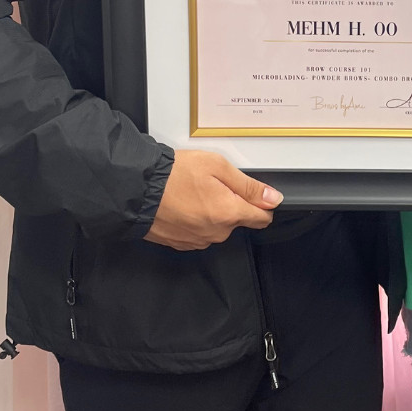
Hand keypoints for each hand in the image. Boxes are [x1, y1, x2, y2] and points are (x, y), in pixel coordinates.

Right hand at [143, 150, 282, 250]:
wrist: (138, 190)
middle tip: (213, 183)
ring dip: (214, 211)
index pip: (262, 218)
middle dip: (232, 203)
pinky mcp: (182, 244)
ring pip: (219, 227)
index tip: (254, 192)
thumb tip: (273, 198)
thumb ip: (248, 185)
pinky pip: (200, 232)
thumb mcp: (217, 167)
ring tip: (195, 191)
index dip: (262, 203)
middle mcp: (216, 233)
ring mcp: (198, 241)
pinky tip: (185, 203)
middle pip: (238, 220)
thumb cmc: (175, 174)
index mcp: (229, 213)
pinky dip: (197, 219)